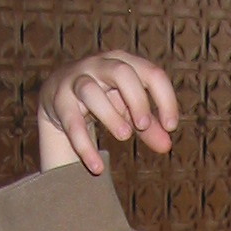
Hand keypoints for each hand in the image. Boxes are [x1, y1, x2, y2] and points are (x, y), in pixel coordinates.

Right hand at [37, 50, 179, 175]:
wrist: (59, 96)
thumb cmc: (104, 99)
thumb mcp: (128, 112)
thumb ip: (148, 128)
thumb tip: (166, 146)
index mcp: (124, 63)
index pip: (151, 73)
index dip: (165, 98)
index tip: (171, 126)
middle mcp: (100, 65)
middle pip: (121, 72)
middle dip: (136, 99)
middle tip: (143, 126)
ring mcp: (77, 80)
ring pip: (91, 91)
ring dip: (110, 115)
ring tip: (125, 137)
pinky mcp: (59, 100)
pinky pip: (72, 122)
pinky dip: (84, 146)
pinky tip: (97, 167)